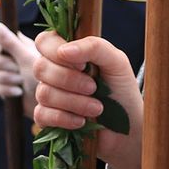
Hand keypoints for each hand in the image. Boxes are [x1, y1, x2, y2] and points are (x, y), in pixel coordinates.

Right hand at [0, 24, 40, 107]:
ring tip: (21, 81)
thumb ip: (11, 43)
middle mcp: (9, 54)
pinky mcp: (4, 86)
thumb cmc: (48, 76)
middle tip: (18, 70)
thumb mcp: (29, 58)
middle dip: (2, 64)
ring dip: (4, 77)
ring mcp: (5, 71)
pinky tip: (19, 91)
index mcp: (16, 42)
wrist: (54, 101)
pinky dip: (5, 89)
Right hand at [32, 32, 142, 168]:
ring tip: (96, 108)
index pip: (45, 41)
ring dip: (74, 102)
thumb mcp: (116, 62)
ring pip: (44, 93)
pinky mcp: (47, 118)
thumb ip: (94, 47)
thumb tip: (65, 50)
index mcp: (67, 52)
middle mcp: (54, 71)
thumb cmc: (121, 89)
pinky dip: (65, 119)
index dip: (57, 51)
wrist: (127, 127)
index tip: (83, 65)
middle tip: (94, 88)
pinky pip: (42, 115)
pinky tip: (82, 122)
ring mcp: (49, 95)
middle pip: (40, 67)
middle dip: (70, 80)